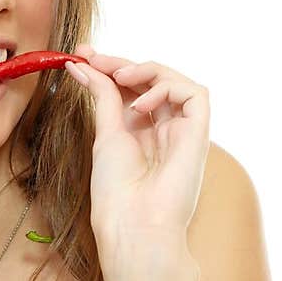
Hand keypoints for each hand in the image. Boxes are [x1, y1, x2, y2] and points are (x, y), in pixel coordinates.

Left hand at [64, 43, 209, 257]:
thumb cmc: (117, 191)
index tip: (82, 55)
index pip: (132, 89)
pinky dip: (167, 88)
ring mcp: (184, 131)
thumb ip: (102, 97)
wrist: (134, 224)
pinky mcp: (200, 133)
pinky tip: (141, 105)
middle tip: (92, 56)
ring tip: (119, 75)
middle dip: (122, 63)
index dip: (111, 68)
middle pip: (152, 81)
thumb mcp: (105, 134)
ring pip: (176, 81)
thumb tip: (82, 65)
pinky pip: (195, 94)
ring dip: (146, 69)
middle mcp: (165, 129)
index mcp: (141, 133)